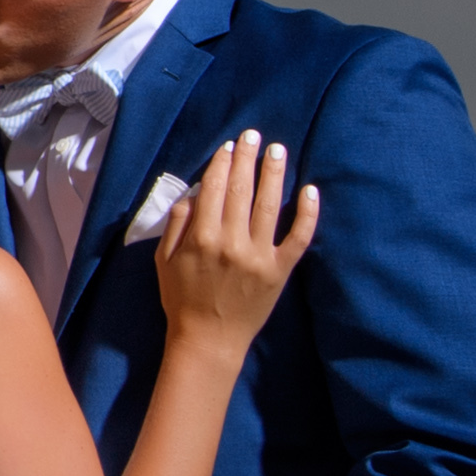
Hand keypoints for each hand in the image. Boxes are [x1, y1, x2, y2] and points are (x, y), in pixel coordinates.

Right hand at [153, 129, 318, 354]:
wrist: (209, 340)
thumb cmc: (182, 300)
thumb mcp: (165, 261)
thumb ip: (176, 225)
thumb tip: (192, 194)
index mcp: (201, 237)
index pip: (213, 188)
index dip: (221, 163)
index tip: (228, 146)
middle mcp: (232, 242)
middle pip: (241, 189)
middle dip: (247, 158)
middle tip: (253, 135)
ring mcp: (259, 256)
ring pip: (270, 205)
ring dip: (274, 173)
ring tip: (277, 151)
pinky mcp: (280, 270)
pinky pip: (299, 237)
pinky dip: (308, 213)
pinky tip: (310, 190)